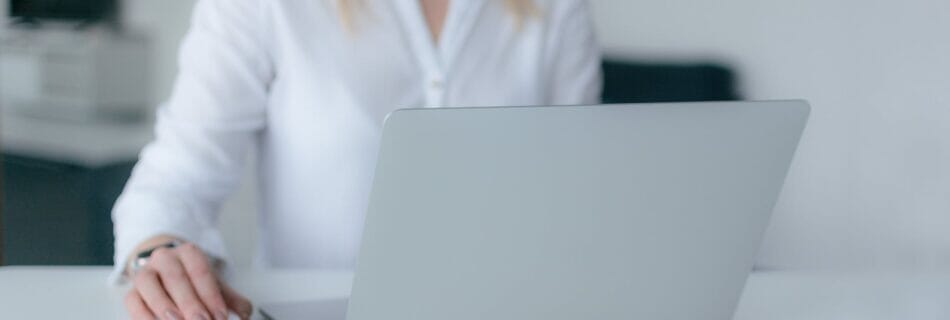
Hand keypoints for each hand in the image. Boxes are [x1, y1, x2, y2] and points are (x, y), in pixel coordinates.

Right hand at [124, 241, 252, 319]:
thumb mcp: (215, 286)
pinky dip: (144, 316)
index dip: (211, 295)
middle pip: (176, 278)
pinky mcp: (132, 291)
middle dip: (190, 303)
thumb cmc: (194, 282)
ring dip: (164, 307)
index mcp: (189, 253)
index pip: (201, 271)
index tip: (220, 316)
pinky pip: (133, 302)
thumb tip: (244, 315)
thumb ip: (232, 300)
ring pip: (149, 285)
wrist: (166, 275)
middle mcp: (164, 258)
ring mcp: (145, 273)